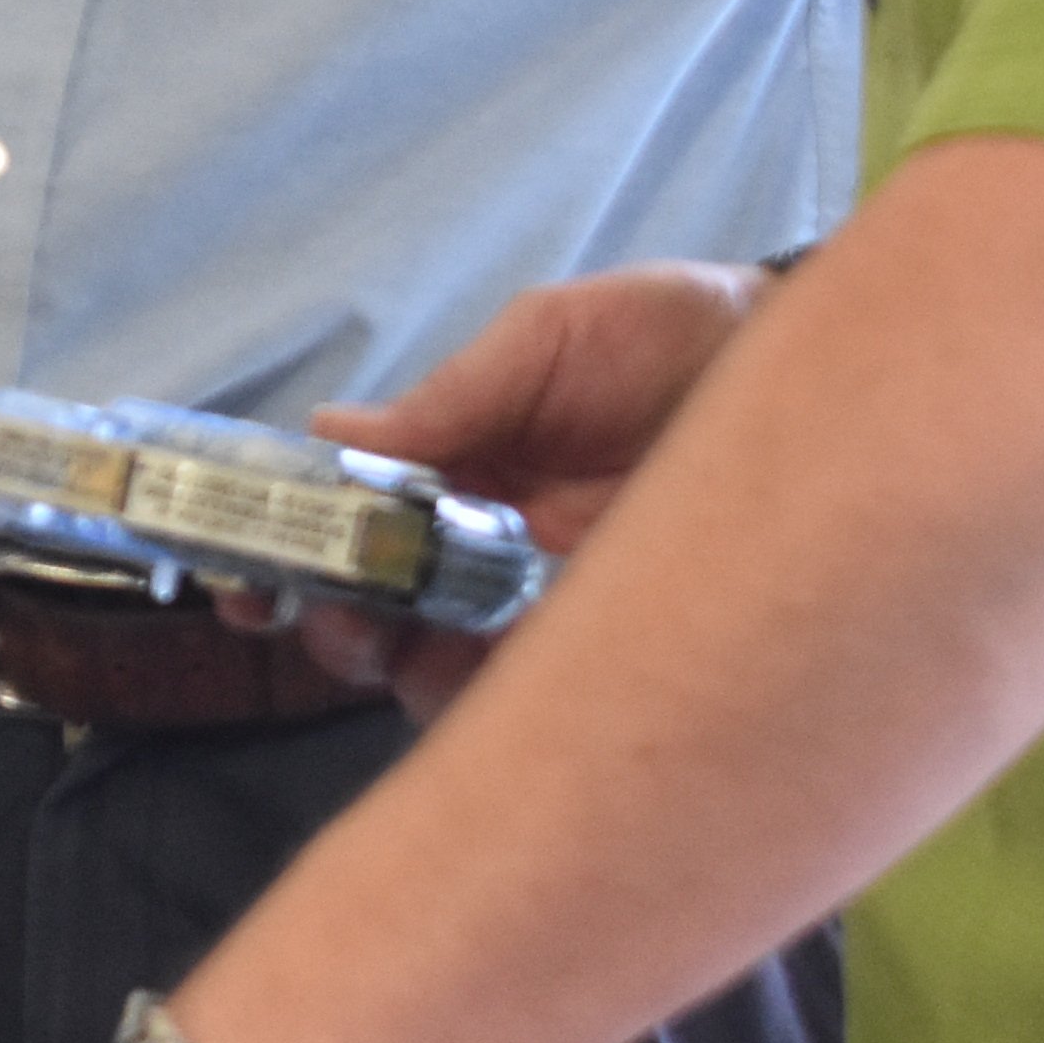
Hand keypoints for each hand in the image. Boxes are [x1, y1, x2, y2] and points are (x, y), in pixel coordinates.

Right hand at [278, 261, 759, 717]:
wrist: (801, 367)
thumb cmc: (671, 335)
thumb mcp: (549, 340)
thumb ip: (451, 398)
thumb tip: (326, 436)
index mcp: (458, 470)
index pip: (350, 523)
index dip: (286, 553)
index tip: (242, 575)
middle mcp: (487, 549)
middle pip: (376, 613)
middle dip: (328, 626)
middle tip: (325, 615)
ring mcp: (545, 607)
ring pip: (435, 668)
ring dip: (397, 665)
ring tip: (399, 639)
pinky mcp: (611, 649)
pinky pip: (528, 706)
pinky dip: (490, 708)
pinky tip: (485, 670)